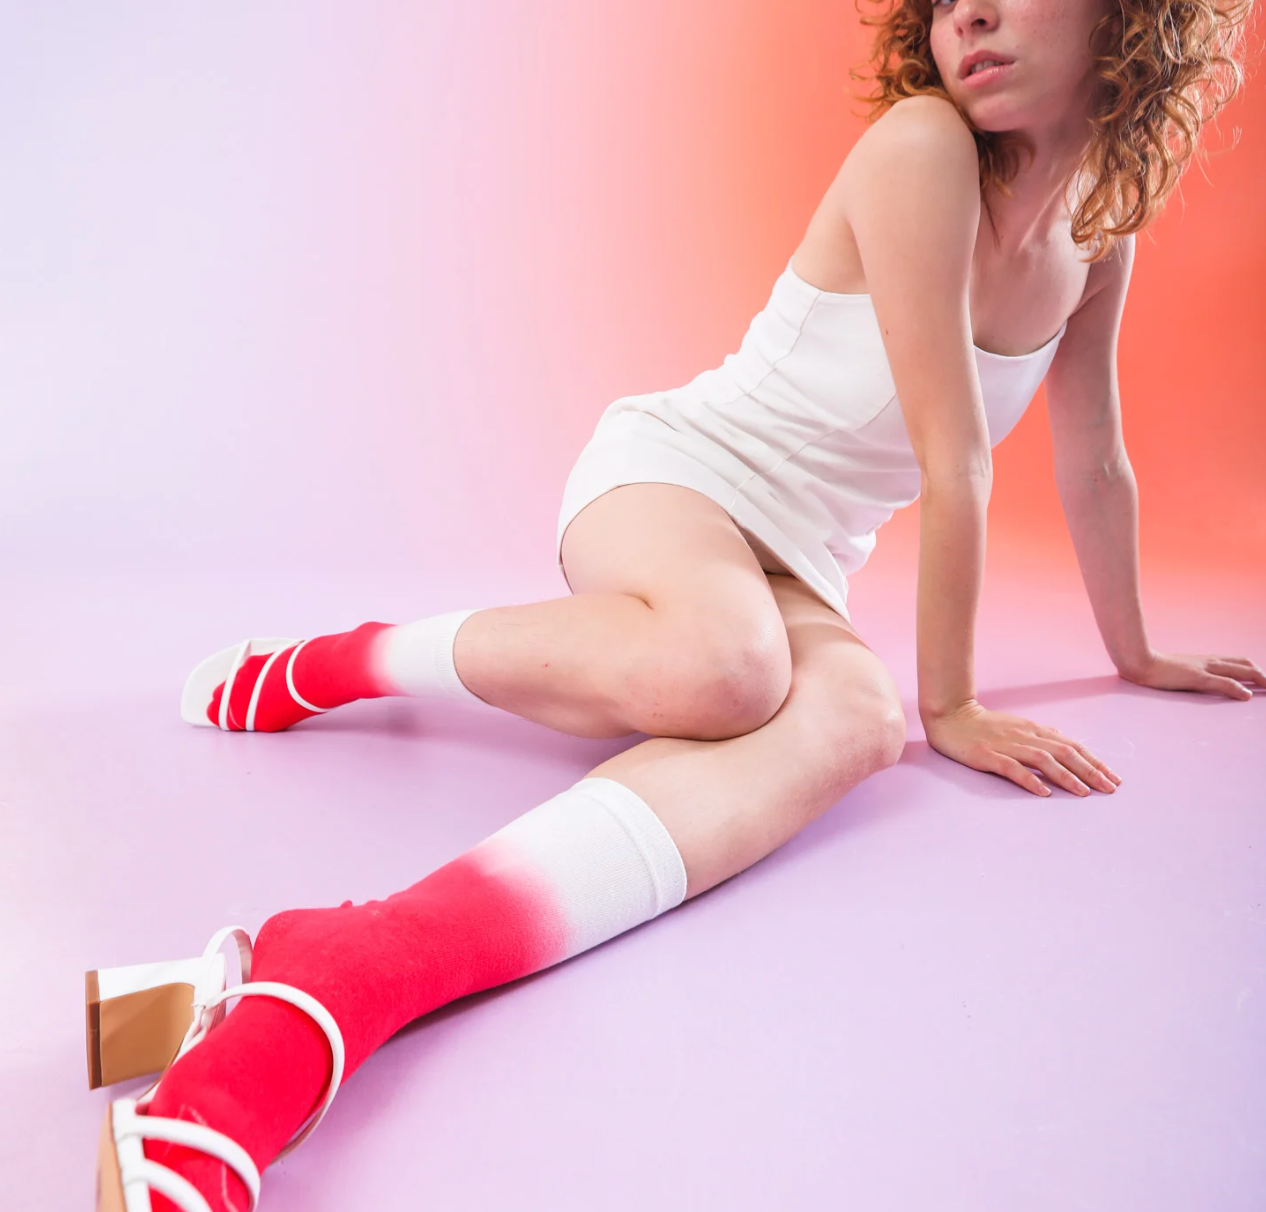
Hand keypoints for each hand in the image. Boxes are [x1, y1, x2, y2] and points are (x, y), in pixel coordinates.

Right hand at [923, 700, 1121, 797]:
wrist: (950, 716)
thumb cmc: (984, 724)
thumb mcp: (1018, 725)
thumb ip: (1041, 735)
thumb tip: (1065, 742)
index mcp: (1034, 730)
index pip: (1072, 746)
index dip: (1095, 762)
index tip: (1114, 778)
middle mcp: (1025, 736)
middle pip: (1064, 752)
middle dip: (1090, 771)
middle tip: (1109, 789)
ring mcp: (1006, 745)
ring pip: (1044, 760)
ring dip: (1067, 776)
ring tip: (1084, 792)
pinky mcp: (988, 755)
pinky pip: (1012, 768)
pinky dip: (1030, 780)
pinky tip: (1044, 792)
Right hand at [1118, 651, 1264, 700]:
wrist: (1138, 662)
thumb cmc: (1152, 668)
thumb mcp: (1176, 671)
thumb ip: (1189, 675)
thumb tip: (1199, 683)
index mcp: (1204, 660)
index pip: (1238, 662)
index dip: (1254, 670)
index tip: (1264, 681)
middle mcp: (1209, 662)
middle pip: (1245, 665)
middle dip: (1262, 675)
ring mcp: (1204, 668)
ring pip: (1241, 671)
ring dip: (1259, 679)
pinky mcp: (1196, 677)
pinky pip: (1222, 682)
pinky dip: (1237, 688)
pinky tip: (1246, 696)